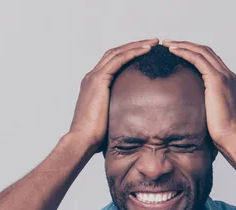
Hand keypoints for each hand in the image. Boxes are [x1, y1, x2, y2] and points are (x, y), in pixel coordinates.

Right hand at [68, 38, 159, 152]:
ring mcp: (94, 77)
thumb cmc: (94, 137)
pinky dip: (133, 53)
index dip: (128, 55)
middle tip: (153, 42)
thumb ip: (118, 113)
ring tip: (154, 42)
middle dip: (134, 46)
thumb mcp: (109, 120)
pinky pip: (118, 60)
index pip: (112, 62)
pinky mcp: (98, 81)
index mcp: (93, 85)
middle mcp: (91, 77)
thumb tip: (134, 122)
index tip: (145, 53)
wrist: (82, 140)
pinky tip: (146, 50)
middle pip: (115, 53)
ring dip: (137, 45)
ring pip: (117, 53)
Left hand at [160, 40, 235, 147]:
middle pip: (206, 51)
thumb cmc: (223, 133)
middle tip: (169, 44)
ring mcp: (224, 76)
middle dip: (186, 45)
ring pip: (201, 52)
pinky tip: (173, 51)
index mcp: (228, 83)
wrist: (232, 138)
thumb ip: (206, 107)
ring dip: (183, 45)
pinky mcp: (217, 80)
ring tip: (167, 44)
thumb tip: (193, 112)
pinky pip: (198, 59)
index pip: (210, 60)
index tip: (178, 53)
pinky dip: (185, 52)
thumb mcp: (213, 115)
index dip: (193, 53)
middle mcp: (228, 75)